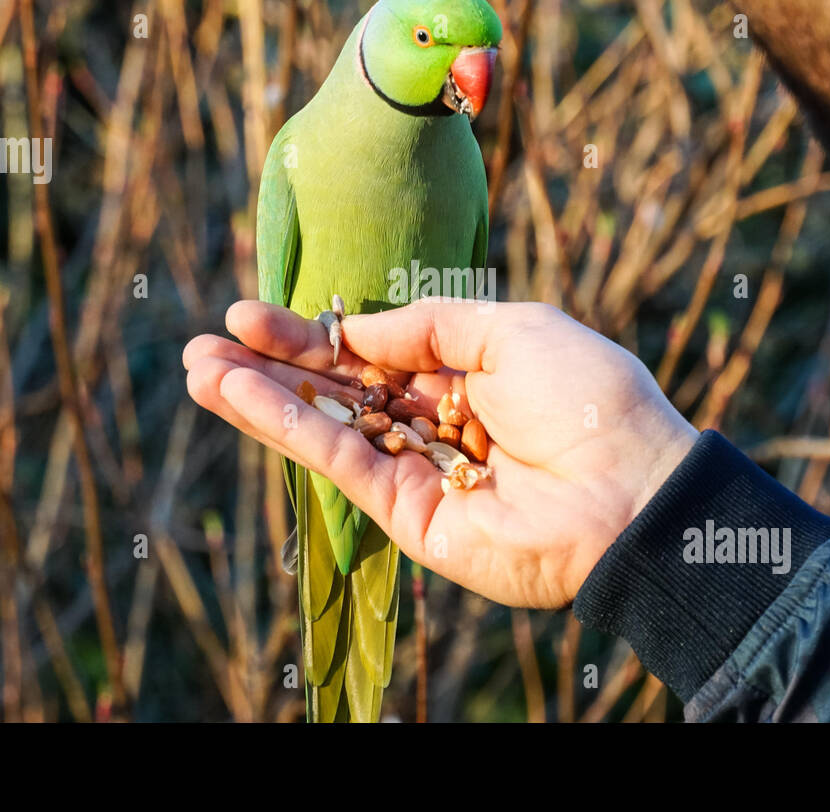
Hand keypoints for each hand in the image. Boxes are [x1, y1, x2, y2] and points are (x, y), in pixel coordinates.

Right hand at [183, 300, 697, 608]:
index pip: (371, 354)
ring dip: (259, 399)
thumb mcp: (510, 327)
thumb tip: (358, 327)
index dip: (313, 336)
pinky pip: (339, 463)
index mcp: (465, 377)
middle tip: (205, 342)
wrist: (632, 488)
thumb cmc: (585, 395)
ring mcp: (418, 472)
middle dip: (272, 367)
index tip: (250, 315)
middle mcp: (435, 425)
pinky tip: (238, 397)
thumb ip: (430, 325)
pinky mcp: (409, 515)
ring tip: (197, 368)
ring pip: (326, 427)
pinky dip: (287, 429)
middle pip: (337, 391)